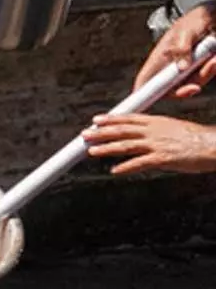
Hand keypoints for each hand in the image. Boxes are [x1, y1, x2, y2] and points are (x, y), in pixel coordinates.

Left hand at [84, 114, 215, 174]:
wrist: (214, 145)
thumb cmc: (198, 139)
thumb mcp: (175, 129)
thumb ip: (158, 132)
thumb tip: (146, 137)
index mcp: (157, 122)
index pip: (128, 118)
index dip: (110, 119)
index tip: (96, 120)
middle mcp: (154, 131)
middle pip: (122, 130)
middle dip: (101, 133)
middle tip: (84, 134)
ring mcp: (157, 144)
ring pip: (126, 145)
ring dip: (106, 148)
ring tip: (91, 151)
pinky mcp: (163, 158)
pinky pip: (140, 163)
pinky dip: (126, 167)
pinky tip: (115, 170)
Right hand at [134, 1, 215, 95]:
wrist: (214, 16)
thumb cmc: (195, 20)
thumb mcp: (186, 32)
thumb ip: (183, 48)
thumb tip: (181, 68)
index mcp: (160, 56)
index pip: (146, 78)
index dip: (142, 92)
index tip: (141, 103)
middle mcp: (171, 65)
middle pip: (171, 88)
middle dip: (184, 89)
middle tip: (194, 87)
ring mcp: (187, 67)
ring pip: (192, 83)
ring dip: (204, 74)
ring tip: (212, 60)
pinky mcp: (201, 67)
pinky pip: (205, 76)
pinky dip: (211, 70)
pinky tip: (213, 59)